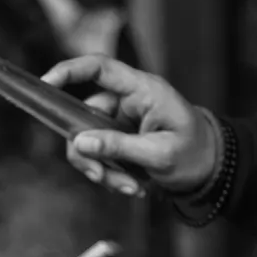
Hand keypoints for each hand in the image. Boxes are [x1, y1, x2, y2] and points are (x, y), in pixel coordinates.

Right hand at [42, 55, 217, 194]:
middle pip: (84, 117)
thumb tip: (80, 143)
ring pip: (89, 143)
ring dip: (102, 169)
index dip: (70, 70)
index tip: (45, 84)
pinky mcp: (119, 140)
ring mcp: (121, 121)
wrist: (210, 168)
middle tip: (100, 177)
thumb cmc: (194, 153)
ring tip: (128, 187)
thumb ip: (118, 146)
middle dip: (88, 153)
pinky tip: (132, 186)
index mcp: (143, 90)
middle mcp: (127, 102)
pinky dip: (110, 174)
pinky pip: (100, 156)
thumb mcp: (159, 154)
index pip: (100, 68)